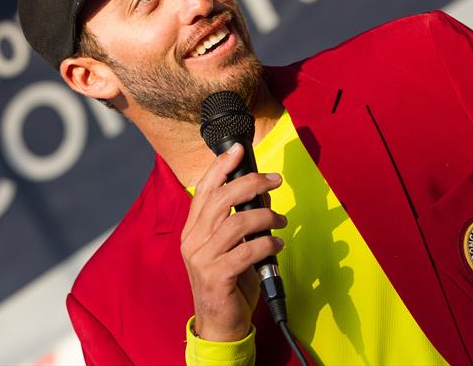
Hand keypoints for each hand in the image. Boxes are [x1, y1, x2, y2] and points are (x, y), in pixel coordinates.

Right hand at [180, 143, 286, 341]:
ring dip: (265, 216)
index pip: (204, 189)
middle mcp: (193, 240)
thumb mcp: (230, 245)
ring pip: (236, 223)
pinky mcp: (217, 277)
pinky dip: (266, 244)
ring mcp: (202, 259)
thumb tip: (262, 193)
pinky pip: (246, 251)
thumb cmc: (228, 281)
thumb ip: (240, 219)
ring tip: (280, 221)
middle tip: (275, 181)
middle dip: (251, 183)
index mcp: (193, 229)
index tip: (238, 150)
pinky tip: (277, 244)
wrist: (220, 323)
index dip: (221, 166)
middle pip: (221, 199)